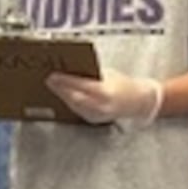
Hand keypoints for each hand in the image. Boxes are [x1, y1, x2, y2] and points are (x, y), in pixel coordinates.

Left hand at [45, 69, 162, 128]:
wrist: (139, 102)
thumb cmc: (124, 84)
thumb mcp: (108, 74)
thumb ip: (91, 73)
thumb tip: (71, 68)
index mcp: (106, 92)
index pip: (81, 85)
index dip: (65, 81)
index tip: (53, 75)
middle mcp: (101, 106)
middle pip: (74, 97)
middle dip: (60, 88)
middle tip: (48, 80)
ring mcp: (97, 116)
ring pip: (74, 105)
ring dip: (62, 95)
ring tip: (53, 86)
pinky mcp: (94, 120)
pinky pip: (77, 110)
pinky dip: (69, 102)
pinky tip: (62, 95)